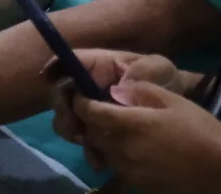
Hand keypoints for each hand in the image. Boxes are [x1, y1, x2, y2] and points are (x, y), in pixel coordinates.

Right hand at [49, 51, 186, 160]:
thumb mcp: (158, 67)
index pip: (70, 61)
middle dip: (64, 110)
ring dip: (72, 131)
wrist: (174, 101)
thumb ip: (142, 70)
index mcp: (101, 65)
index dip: (55, 67)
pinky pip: (82, 138)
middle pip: (61, 95)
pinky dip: (88, 149)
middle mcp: (88, 85)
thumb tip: (119, 87)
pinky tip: (99, 159)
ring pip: (66, 119)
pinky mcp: (95, 126)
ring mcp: (89, 107)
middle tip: (76, 124)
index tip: (46, 78)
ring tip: (88, 141)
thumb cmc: (162, 76)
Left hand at [73, 80, 220, 193]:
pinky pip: (115, 165)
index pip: (90, 112)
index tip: (82, 95)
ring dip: (104, 139)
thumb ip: (144, 92)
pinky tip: (136, 149)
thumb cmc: (198, 130)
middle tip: (104, 110)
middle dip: (92, 121)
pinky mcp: (131, 181)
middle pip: (91, 133)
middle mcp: (119, 147)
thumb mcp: (176, 102)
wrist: (215, 168)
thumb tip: (117, 89)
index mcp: (129, 123)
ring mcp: (124, 167)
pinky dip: (118, 155)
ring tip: (122, 130)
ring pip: (102, 150)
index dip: (81, 102)